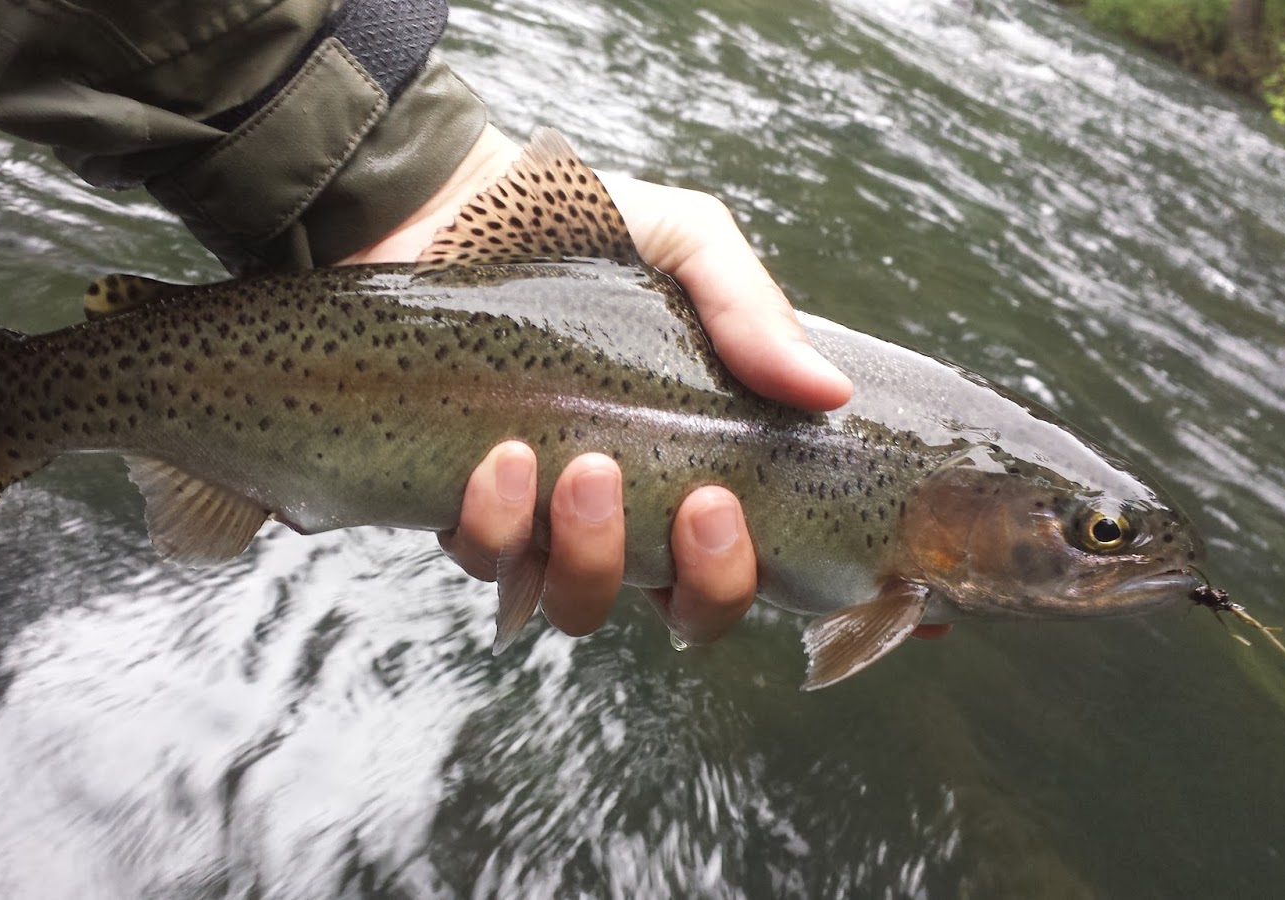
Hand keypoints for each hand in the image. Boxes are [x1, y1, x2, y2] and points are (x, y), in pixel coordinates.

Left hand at [342, 125, 858, 643]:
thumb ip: (752, 311)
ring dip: (586, 552)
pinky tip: (500, 458)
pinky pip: (481, 556)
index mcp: (691, 465)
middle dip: (685, 578)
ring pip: (574, 600)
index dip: (734, 577)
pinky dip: (493, 523)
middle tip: (682, 496)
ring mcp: (540, 515)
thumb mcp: (687, 244)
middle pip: (672, 612)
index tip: (720, 504)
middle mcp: (624, 510)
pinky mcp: (460, 498)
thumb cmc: (587, 228)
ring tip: (581, 466)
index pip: (732, 571)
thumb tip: (831, 392)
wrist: (453, 201)